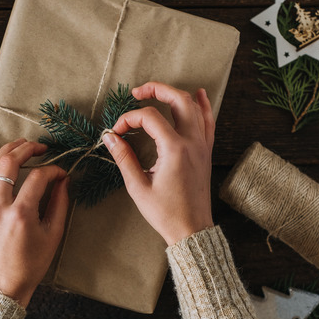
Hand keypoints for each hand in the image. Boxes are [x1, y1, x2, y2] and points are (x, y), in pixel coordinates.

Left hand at [0, 139, 69, 306]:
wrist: (2, 285)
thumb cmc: (30, 264)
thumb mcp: (53, 235)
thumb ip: (60, 204)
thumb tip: (63, 179)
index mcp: (20, 214)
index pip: (39, 177)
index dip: (53, 170)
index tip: (60, 173)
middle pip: (11, 163)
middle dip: (28, 149)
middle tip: (40, 147)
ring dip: (5, 150)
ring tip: (18, 144)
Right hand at [103, 82, 214, 245]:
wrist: (192, 229)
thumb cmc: (166, 213)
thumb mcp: (138, 187)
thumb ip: (124, 158)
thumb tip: (110, 138)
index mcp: (175, 149)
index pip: (150, 117)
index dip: (129, 119)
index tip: (116, 132)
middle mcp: (192, 142)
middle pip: (178, 99)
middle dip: (156, 90)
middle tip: (137, 92)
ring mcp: (202, 146)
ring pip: (195, 107)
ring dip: (176, 94)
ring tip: (158, 91)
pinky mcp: (206, 152)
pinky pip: (208, 122)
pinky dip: (203, 106)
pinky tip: (200, 94)